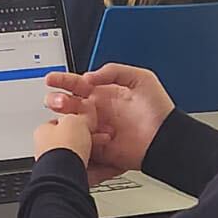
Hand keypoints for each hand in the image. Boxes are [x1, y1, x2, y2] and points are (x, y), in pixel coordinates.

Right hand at [44, 63, 173, 180]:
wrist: (166, 138)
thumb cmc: (158, 110)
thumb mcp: (141, 78)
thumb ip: (114, 71)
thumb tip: (88, 76)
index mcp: (103, 93)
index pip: (77, 84)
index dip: (62, 80)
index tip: (51, 79)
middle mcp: (95, 110)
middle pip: (66, 103)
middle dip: (58, 100)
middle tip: (60, 101)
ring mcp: (94, 128)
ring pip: (68, 122)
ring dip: (64, 119)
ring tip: (70, 117)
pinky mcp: (96, 146)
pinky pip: (79, 141)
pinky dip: (78, 137)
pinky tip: (85, 133)